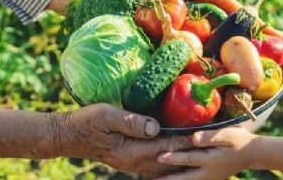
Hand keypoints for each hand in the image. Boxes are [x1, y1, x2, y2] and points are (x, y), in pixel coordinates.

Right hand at [54, 103, 193, 177]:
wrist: (70, 136)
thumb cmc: (88, 123)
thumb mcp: (107, 117)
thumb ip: (130, 122)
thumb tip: (154, 127)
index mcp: (133, 151)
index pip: (168, 145)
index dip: (188, 140)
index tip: (207, 135)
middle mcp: (136, 161)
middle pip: (170, 158)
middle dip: (191, 152)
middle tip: (211, 146)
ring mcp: (133, 164)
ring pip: (164, 165)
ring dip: (181, 159)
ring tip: (199, 153)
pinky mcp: (129, 161)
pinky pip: (155, 165)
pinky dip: (169, 163)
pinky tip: (176, 158)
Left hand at [156, 127, 259, 179]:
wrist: (252, 154)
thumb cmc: (238, 141)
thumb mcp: (227, 135)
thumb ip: (210, 137)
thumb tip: (193, 137)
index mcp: (210, 160)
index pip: (188, 159)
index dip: (173, 158)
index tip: (159, 157)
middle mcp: (208, 173)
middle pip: (184, 178)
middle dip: (168, 179)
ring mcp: (208, 178)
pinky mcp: (209, 179)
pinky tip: (170, 179)